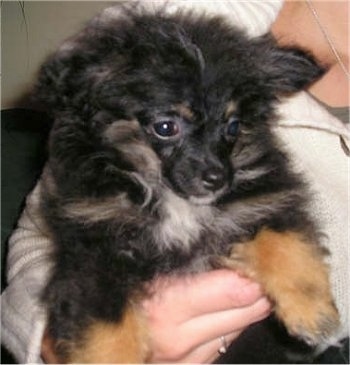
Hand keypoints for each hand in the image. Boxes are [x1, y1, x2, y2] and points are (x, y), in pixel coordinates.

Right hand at [41, 270, 270, 363]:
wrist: (84, 335)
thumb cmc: (111, 289)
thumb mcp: (142, 265)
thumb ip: (183, 258)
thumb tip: (223, 246)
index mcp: (167, 306)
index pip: (236, 289)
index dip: (252, 266)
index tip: (258, 249)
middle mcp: (180, 338)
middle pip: (247, 309)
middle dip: (258, 283)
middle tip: (257, 260)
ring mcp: (186, 359)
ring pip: (241, 326)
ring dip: (250, 302)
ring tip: (244, 277)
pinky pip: (227, 340)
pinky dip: (233, 320)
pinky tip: (226, 303)